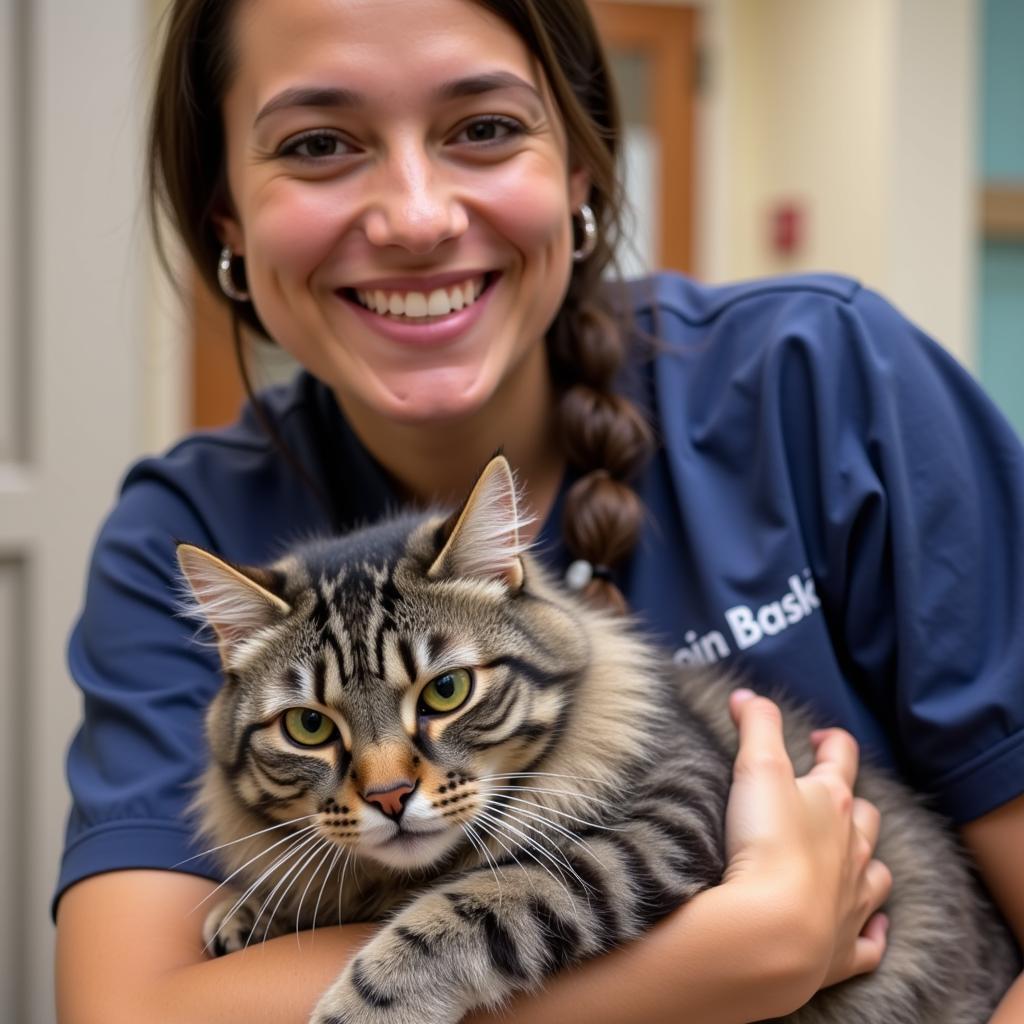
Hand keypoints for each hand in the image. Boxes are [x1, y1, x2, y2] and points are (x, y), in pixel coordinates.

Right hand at [722, 690, 891, 993]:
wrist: (776, 930)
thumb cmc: (768, 841)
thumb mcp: (758, 768)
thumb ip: (755, 725)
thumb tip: (747, 695)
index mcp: (833, 802)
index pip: (841, 759)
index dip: (832, 743)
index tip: (819, 739)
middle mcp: (852, 848)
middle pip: (864, 816)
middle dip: (852, 802)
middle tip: (831, 794)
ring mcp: (853, 899)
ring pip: (875, 873)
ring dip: (867, 860)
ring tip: (854, 853)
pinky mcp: (845, 947)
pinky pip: (871, 940)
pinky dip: (874, 930)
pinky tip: (874, 925)